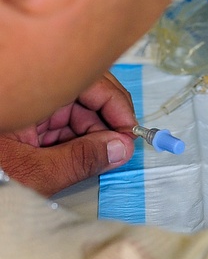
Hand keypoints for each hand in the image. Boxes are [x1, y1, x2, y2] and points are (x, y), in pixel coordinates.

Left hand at [0, 72, 136, 193]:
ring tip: (98, 159)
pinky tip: (79, 160)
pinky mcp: (25, 127)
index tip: (130, 134)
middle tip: (120, 150)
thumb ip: (80, 160)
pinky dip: (74, 142)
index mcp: (32, 93)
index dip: (116, 107)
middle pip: (85, 96)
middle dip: (105, 124)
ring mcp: (29, 110)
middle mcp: (33, 95)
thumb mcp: (35, 175)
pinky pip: (60, 126)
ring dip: (91, 135)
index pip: (91, 83)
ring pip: (74, 112)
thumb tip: (120, 149)